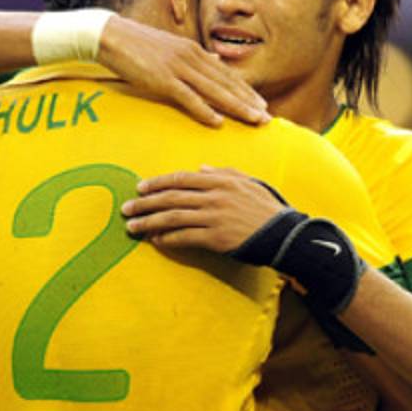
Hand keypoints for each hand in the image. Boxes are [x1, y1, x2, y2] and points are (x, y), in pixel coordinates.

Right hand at [97, 16, 268, 126]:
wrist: (110, 36)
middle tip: (268, 117)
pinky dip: (204, 109)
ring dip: (237, 106)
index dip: (246, 90)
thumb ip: (193, 56)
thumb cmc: (137, 44)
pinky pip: (188, 96)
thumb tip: (214, 59)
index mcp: (193, 50)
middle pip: (227, 83)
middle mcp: (191, 57)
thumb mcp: (171, 47)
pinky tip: (218, 122)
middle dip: (249, 101)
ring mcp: (177, 67)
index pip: (226, 73)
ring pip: (214, 90)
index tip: (262, 103)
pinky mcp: (162, 78)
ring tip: (254, 120)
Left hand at [121, 166, 283, 252]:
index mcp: (220, 180)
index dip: (157, 183)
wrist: (285, 234)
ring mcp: (214, 218)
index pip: (181, 179)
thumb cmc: (267, 208)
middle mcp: (214, 197)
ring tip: (132, 227)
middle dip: (145, 203)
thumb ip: (223, 173)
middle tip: (126, 209)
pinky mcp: (216, 238)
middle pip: (171, 198)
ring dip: (149, 223)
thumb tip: (201, 169)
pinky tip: (156, 241)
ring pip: (173, 217)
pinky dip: (168, 239)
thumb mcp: (248, 182)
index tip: (140, 188)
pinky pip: (185, 237)